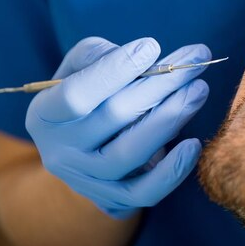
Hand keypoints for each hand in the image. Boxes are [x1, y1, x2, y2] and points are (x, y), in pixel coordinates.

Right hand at [25, 36, 209, 218]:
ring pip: (131, 152)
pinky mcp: (112, 199)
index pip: (77, 94)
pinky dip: (171, 172)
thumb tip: (133, 54)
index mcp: (45, 114)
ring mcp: (86, 179)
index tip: (152, 46)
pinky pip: (144, 192)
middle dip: (161, 84)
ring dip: (172, 118)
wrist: (80, 153)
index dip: (115, 70)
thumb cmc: (86, 97)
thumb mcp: (77, 70)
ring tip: (199, 90)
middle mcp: (60, 151)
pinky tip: (194, 145)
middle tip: (197, 60)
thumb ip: (96, 55)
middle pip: (115, 116)